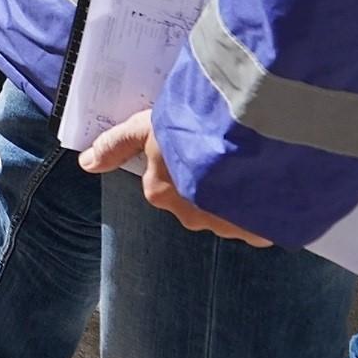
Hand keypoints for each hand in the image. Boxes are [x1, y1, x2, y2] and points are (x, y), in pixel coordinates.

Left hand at [79, 110, 273, 246]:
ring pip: (228, 211)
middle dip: (206, 180)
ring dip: (236, 194)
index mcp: (161, 193)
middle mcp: (191, 216)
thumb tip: (85, 163)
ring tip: (251, 160)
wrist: (249, 142)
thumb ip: (117, 144)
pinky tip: (272, 179)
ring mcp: (228, 226)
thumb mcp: (147, 127)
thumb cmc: (192, 130)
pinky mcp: (262, 230)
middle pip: (194, 199)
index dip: (177, 159)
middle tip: (223, 150)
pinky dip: (264, 204)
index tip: (193, 142)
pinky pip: (260, 219)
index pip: (161, 182)